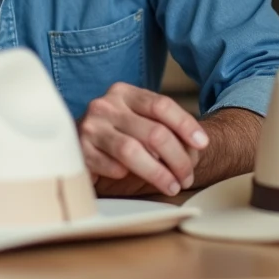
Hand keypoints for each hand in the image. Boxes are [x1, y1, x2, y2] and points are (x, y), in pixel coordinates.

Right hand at [77, 82, 208, 196]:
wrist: (76, 145)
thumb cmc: (116, 135)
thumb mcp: (138, 122)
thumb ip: (163, 129)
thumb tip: (194, 149)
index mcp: (124, 93)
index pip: (161, 104)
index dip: (185, 124)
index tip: (202, 144)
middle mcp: (106, 105)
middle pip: (153, 131)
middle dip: (177, 158)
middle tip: (186, 177)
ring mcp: (90, 127)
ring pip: (132, 151)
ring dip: (158, 173)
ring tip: (171, 185)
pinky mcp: (79, 149)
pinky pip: (110, 166)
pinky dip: (125, 175)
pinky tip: (130, 179)